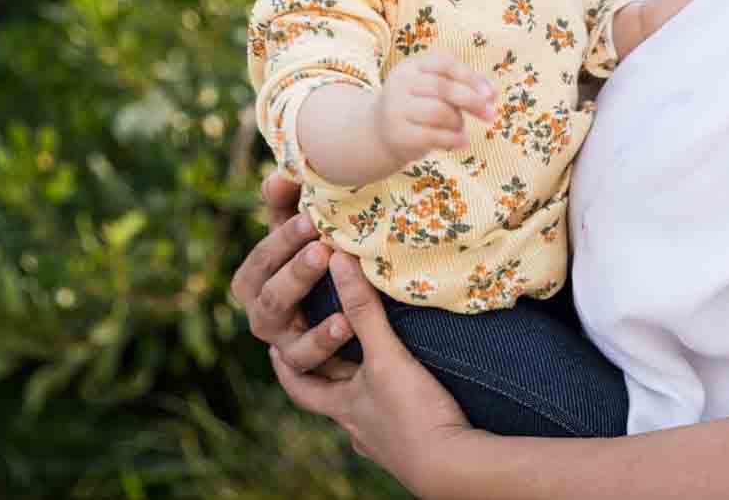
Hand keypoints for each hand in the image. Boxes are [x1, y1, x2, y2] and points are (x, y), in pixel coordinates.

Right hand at [229, 170, 357, 378]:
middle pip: (273, 300)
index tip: (310, 219)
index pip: (261, 261)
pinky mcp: (306, 369)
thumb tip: (279, 175)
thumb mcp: (298, 228)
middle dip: (297, 275)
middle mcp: (261, 316)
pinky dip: (327, 350)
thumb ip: (286, 202)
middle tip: (323, 251)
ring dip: (316, 331)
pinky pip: (310, 368)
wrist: (338, 301)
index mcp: (252, 281)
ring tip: (343, 311)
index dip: (281, 242)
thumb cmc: (312, 251)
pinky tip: (347, 329)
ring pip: (289, 342)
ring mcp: (283, 346)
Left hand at [269, 251, 473, 489]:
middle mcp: (357, 425)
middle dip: (329, 370)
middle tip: (323, 340)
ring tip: (371, 359)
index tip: (275, 348)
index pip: (301, 386)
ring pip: (364, 408)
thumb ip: (363, 310)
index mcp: (342, 407)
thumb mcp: (386, 357)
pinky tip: (407, 393)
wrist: (453, 467)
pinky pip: (394, 419)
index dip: (286, 367)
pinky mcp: (412, 445)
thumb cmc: (413, 415)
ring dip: (364, 385)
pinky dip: (393, 402)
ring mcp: (384, 439)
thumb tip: (339, 261)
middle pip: (332, 395)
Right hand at [374, 52, 495, 166]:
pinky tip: (463, 142)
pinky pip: (433, 136)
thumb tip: (493, 94)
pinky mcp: (398, 135)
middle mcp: (400, 83)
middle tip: (490, 115)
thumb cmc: (419, 107)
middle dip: (472, 101)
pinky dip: (454, 139)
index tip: (490, 95)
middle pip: (443, 87)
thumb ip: (466, 86)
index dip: (471, 77)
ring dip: (458, 122)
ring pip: (439, 112)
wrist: (380, 133)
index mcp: (411, 66)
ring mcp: (395, 109)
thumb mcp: (438, 90)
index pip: (445, 63)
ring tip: (460, 128)